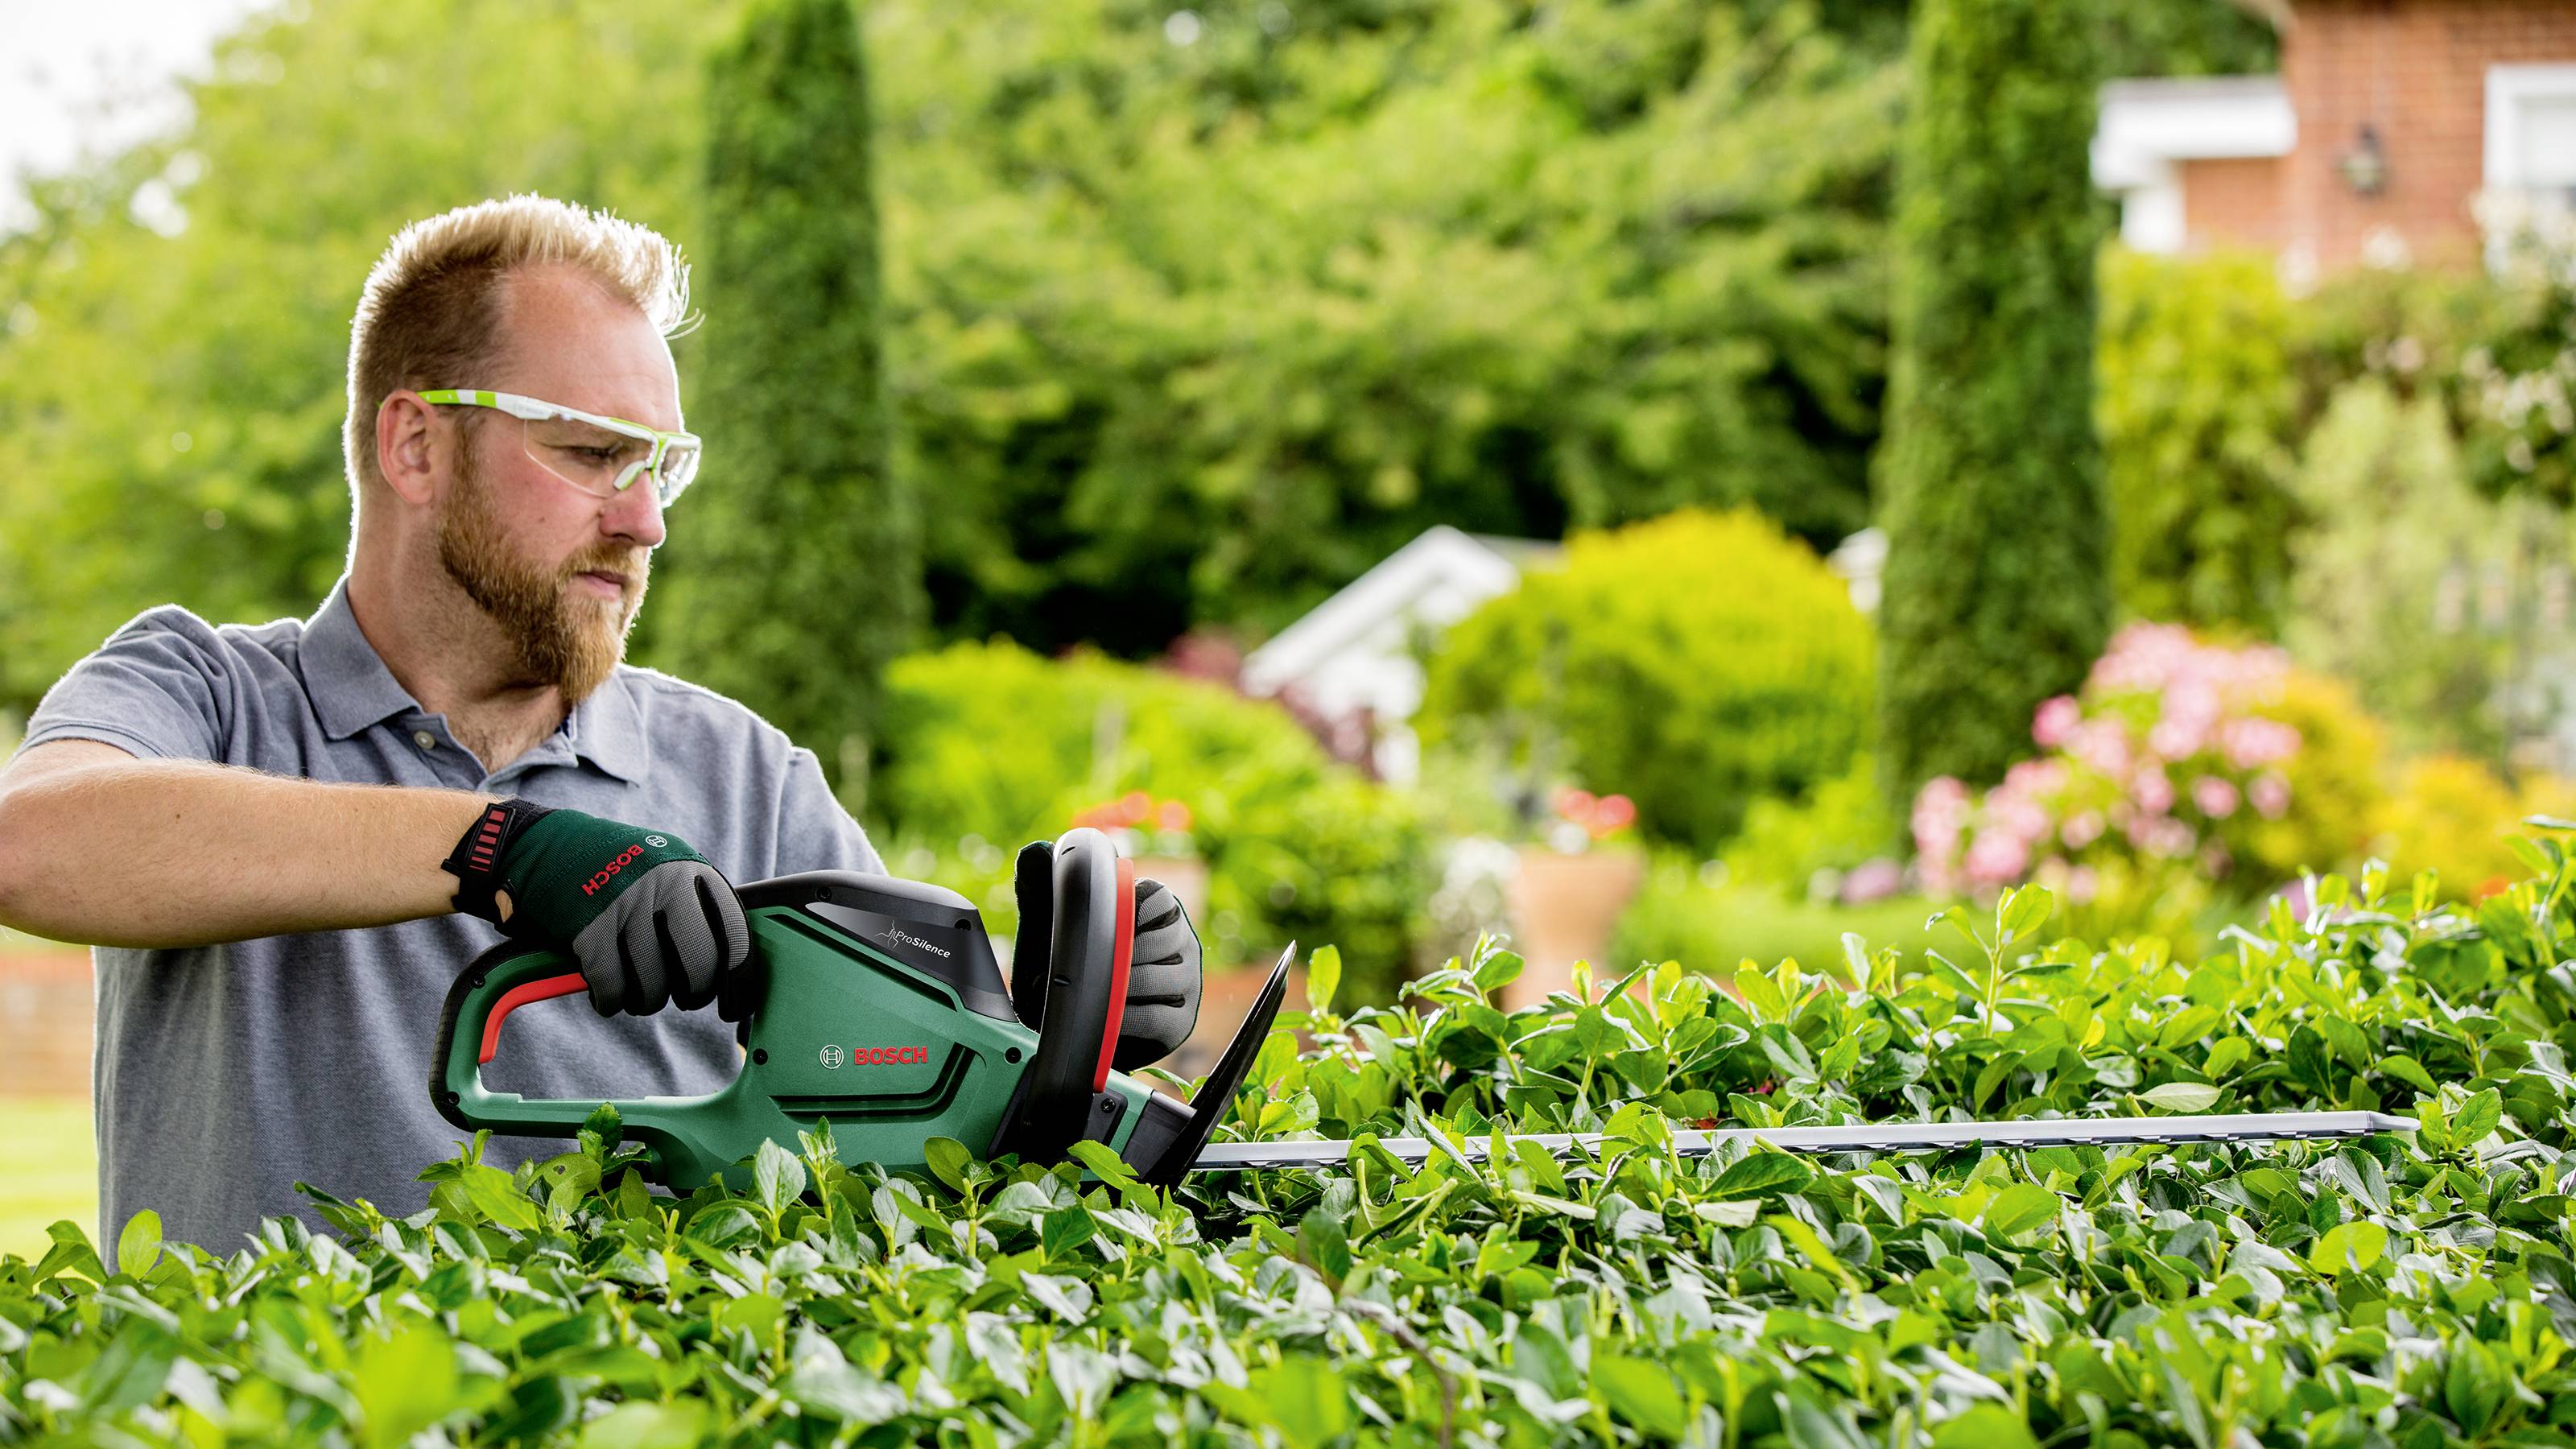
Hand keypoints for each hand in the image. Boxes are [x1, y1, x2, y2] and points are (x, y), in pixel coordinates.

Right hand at [475, 805, 752, 1017]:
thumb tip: (731, 966)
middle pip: (699, 966)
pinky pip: (613, 989)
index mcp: (689, 870)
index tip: (734, 1005)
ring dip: (645, 999)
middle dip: (693, 993)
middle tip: (682, 996)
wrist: (535, 847)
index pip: (736, 933)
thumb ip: (696, 906)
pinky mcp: (587, 930)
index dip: (739, 979)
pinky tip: (606, 993)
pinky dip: (610, 1000)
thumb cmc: (608, 870)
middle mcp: (663, 884)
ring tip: (635, 987)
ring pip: (654, 986)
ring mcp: (624, 906)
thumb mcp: (663, 869)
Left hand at [1006, 842, 1202, 1066]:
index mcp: (1157, 909)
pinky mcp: (1181, 1020)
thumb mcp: (1056, 924)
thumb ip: (1046, 888)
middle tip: (1094, 963)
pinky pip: (1156, 1016)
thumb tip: (1034, 853)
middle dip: (1122, 954)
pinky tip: (1107, 1016)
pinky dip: (1125, 1017)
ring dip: (1122, 986)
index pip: (1158, 897)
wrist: (1077, 1023)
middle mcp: (1180, 940)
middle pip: (1165, 938)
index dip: (1130, 910)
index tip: (1106, 922)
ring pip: (1160, 977)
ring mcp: (1186, 980)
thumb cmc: (1070, 963)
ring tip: (1099, 989)